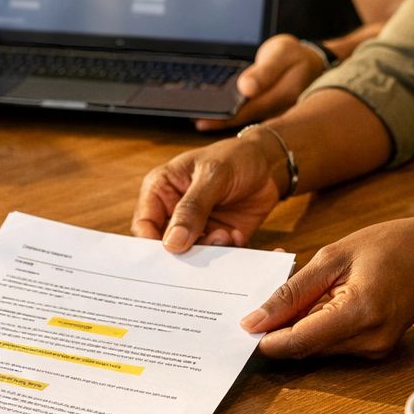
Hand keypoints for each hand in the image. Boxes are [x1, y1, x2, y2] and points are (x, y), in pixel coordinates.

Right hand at [132, 135, 282, 251]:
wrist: (268, 162)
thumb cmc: (234, 157)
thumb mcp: (212, 176)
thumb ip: (192, 208)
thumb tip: (172, 243)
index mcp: (160, 189)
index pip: (144, 225)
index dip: (152, 244)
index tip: (172, 255)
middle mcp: (173, 211)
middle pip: (166, 245)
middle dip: (184, 252)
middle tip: (203, 250)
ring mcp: (196, 226)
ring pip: (191, 255)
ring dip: (209, 251)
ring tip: (226, 236)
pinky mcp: (217, 237)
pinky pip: (216, 255)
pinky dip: (227, 252)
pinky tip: (237, 235)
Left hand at [195, 34, 329, 131]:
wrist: (313, 63)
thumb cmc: (295, 56)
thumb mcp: (282, 54)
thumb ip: (265, 71)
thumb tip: (246, 88)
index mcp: (282, 96)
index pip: (247, 111)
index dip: (223, 118)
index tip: (201, 121)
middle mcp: (278, 111)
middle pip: (244, 121)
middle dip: (219, 123)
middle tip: (196, 123)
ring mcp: (274, 115)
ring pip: (245, 121)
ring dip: (224, 121)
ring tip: (199, 121)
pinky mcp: (269, 113)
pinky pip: (248, 117)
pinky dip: (232, 116)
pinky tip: (215, 116)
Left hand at [240, 213, 413, 358]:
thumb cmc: (389, 244)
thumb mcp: (333, 256)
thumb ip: (291, 292)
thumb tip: (254, 321)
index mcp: (359, 313)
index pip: (297, 343)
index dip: (265, 339)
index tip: (241, 327)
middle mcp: (369, 341)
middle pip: (304, 349)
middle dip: (278, 329)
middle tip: (259, 303)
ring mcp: (376, 349)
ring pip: (317, 348)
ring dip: (298, 326)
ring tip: (295, 292)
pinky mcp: (377, 349)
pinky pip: (333, 343)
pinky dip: (317, 325)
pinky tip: (317, 299)